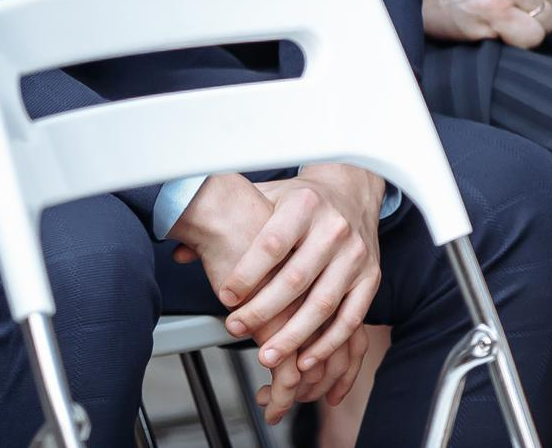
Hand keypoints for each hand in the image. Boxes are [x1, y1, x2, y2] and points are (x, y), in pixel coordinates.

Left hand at [170, 165, 384, 421]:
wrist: (351, 192)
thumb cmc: (300, 202)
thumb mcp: (265, 198)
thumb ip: (223, 226)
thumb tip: (180, 252)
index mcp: (305, 204)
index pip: (272, 243)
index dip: (247, 273)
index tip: (226, 296)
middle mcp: (335, 227)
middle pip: (296, 277)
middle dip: (262, 310)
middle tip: (235, 328)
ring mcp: (356, 254)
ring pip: (323, 302)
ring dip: (293, 336)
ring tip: (266, 355)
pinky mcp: (371, 276)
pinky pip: (351, 316)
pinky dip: (328, 342)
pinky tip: (305, 358)